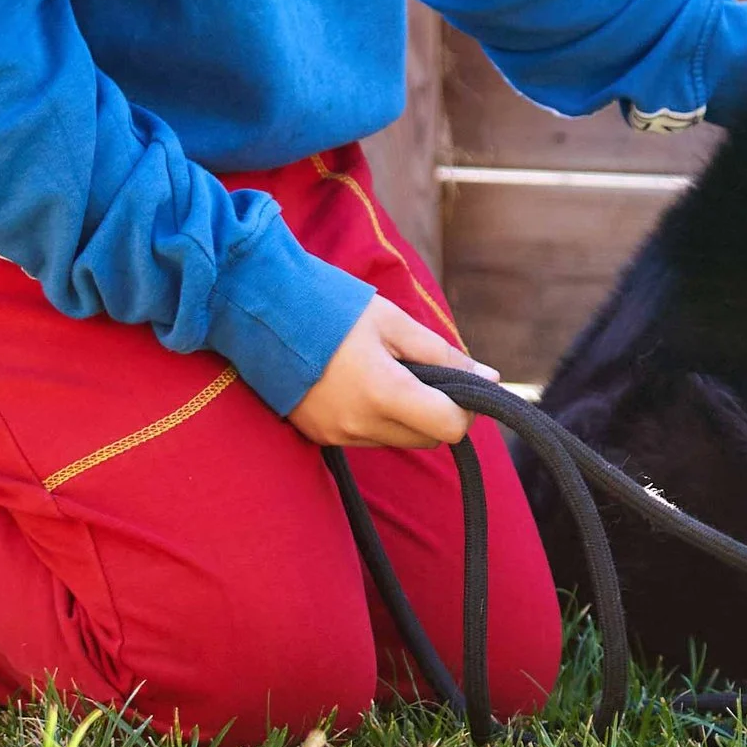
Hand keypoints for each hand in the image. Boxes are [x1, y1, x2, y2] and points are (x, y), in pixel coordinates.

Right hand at [289, 296, 498, 448]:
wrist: (257, 308)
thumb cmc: (332, 306)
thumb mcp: (394, 322)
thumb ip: (444, 355)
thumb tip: (489, 378)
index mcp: (384, 393)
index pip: (448, 429)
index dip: (464, 410)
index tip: (458, 384)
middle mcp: (359, 424)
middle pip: (426, 439)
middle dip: (437, 412)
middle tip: (425, 373)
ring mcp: (335, 434)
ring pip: (396, 440)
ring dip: (406, 417)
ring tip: (386, 372)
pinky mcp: (316, 435)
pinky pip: (365, 438)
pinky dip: (376, 418)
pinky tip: (360, 384)